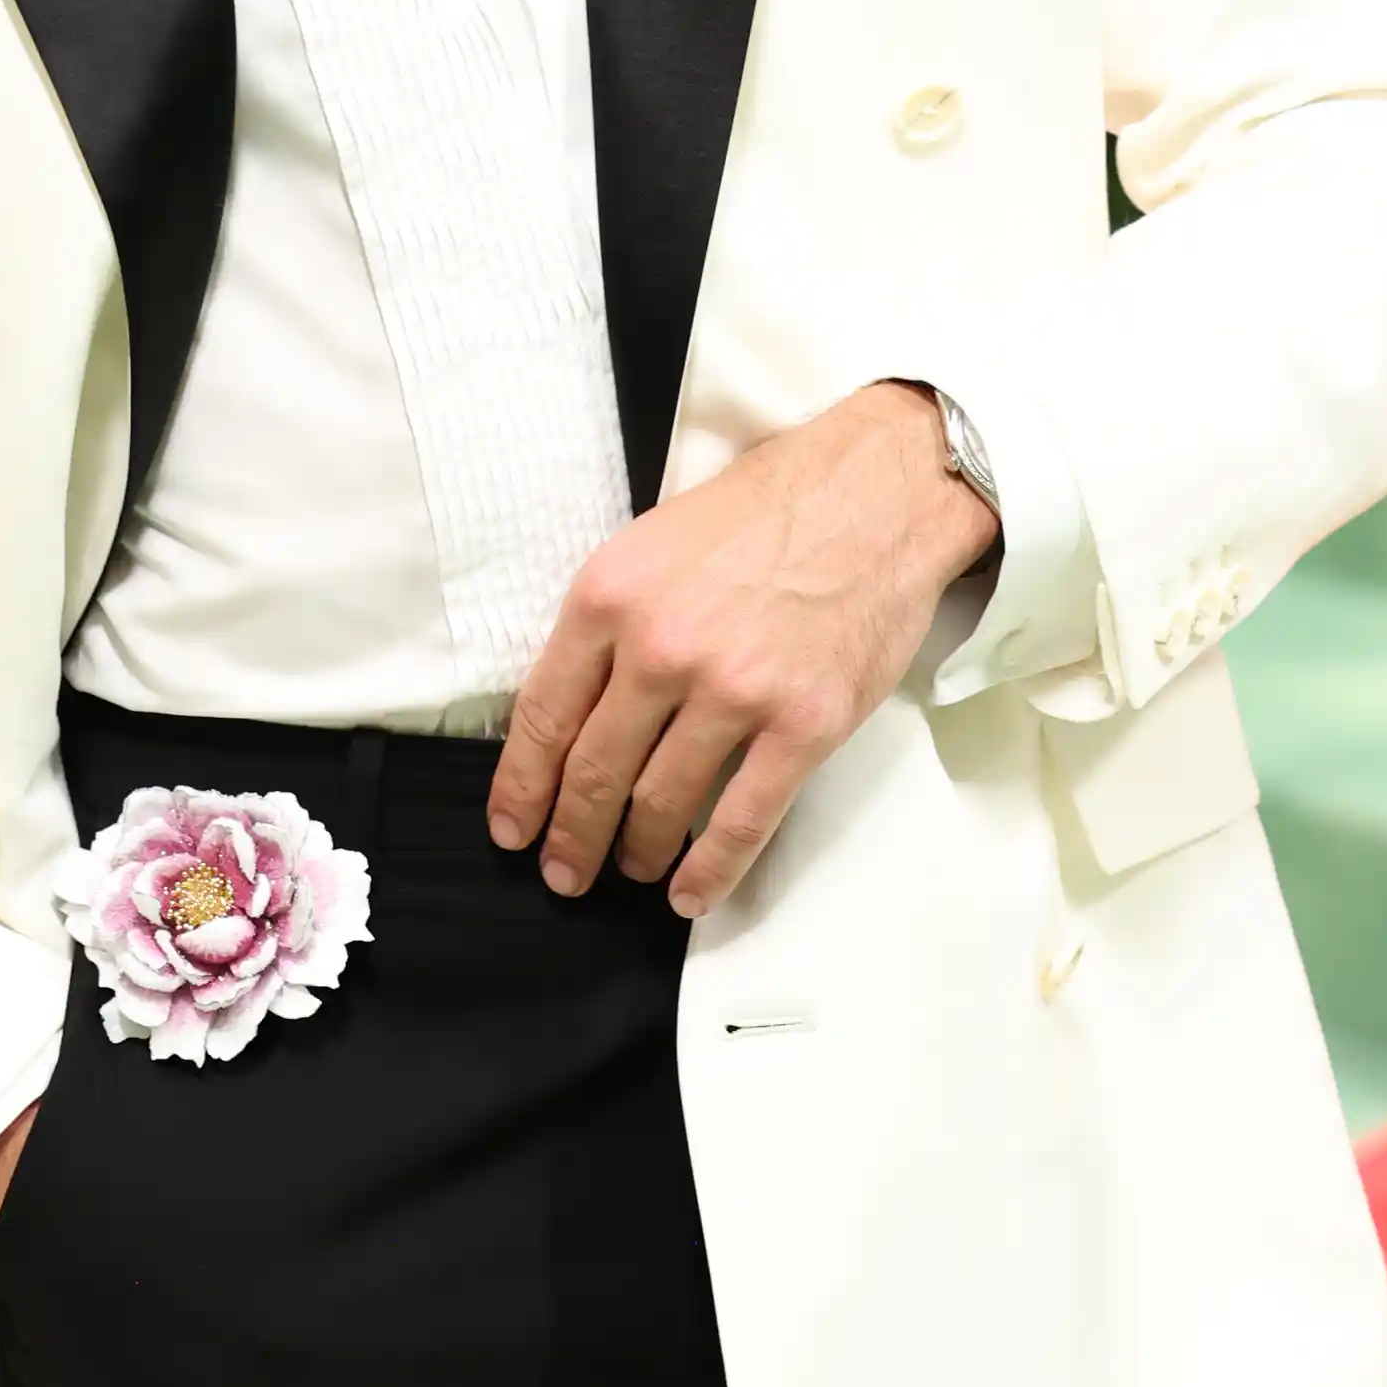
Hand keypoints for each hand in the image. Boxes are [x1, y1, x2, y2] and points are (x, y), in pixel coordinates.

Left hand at [486, 383, 998, 920]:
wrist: (873, 493)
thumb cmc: (763, 512)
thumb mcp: (650, 544)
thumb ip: (607, 624)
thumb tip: (572, 710)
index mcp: (608, 597)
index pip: (542, 716)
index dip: (521, 787)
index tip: (512, 827)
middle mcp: (660, 648)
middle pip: (593, 772)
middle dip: (571, 836)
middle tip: (563, 873)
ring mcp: (733, 691)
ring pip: (661, 804)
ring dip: (637, 852)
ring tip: (631, 869)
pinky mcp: (803, 724)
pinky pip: (742, 821)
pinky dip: (712, 870)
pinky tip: (691, 894)